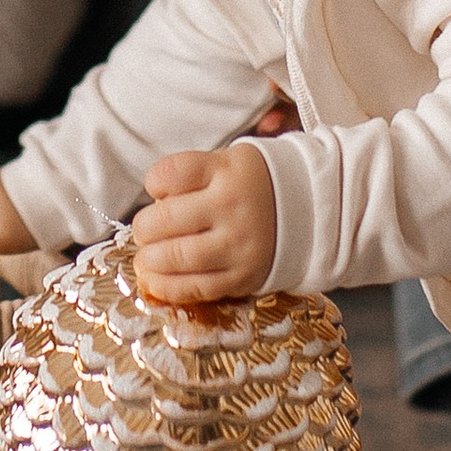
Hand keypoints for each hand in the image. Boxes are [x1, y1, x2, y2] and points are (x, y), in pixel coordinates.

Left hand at [128, 145, 279, 308]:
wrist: (305, 211)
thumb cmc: (250, 186)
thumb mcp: (226, 163)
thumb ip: (188, 177)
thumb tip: (151, 207)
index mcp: (227, 171)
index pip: (172, 174)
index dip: (154, 182)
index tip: (156, 188)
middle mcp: (234, 208)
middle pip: (167, 219)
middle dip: (144, 228)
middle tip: (145, 230)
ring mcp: (239, 246)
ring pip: (178, 257)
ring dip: (150, 260)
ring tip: (146, 257)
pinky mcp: (242, 277)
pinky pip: (196, 288)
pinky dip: (167, 287)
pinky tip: (154, 279)